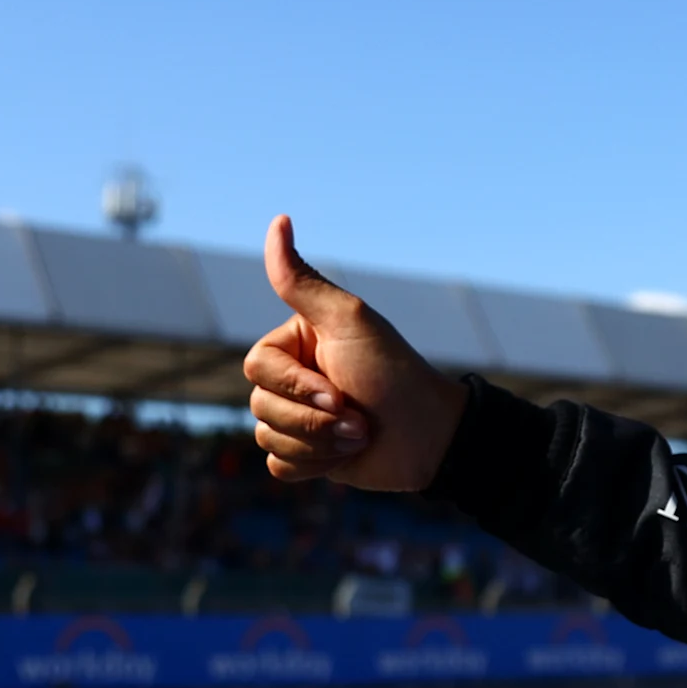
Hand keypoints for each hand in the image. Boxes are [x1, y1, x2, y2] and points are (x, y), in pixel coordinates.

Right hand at [246, 215, 467, 489]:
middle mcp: (292, 379)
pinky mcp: (306, 455)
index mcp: (294, 343)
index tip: (338, 389)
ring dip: (319, 444)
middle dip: (312, 420)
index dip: (294, 387)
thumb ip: (301, 280)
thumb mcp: (347, 321)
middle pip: (259, 407)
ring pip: (266, 438)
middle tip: (358, 417)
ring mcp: (297, 418)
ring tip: (359, 434)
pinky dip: (314, 465)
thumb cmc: (392, 372)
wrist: (430, 435)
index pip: (256, 368)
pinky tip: (346, 455)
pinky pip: (279, 466)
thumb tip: (278, 220)